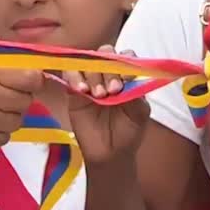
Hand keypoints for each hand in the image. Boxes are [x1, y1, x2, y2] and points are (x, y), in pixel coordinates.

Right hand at [0, 67, 43, 147]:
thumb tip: (30, 71)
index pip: (30, 79)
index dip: (34, 81)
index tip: (30, 83)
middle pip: (26, 102)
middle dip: (20, 99)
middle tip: (7, 97)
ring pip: (17, 122)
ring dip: (10, 116)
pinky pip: (4, 138)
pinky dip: (0, 133)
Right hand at [65, 46, 148, 165]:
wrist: (110, 154)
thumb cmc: (128, 131)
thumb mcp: (139, 114)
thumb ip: (137, 94)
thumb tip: (130, 77)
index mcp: (127, 77)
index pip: (126, 57)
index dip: (126, 62)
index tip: (127, 78)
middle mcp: (108, 74)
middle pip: (105, 55)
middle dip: (110, 69)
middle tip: (113, 90)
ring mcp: (90, 81)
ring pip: (87, 62)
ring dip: (93, 74)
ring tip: (99, 95)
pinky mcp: (74, 91)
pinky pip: (70, 74)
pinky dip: (74, 77)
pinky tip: (82, 90)